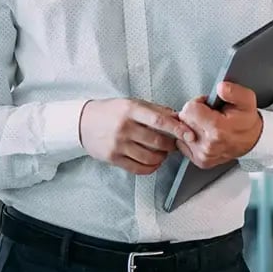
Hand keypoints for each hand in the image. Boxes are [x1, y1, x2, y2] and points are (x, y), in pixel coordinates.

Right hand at [79, 98, 196, 175]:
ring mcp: (118, 144)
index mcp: (130, 110)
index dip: (178, 129)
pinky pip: (139, 168)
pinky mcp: (113, 158)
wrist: (82, 122)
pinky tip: (152, 162)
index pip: (159, 121)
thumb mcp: (131, 103)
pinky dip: (151, 167)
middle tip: (172, 144)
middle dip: (171, 145)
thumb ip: (155, 110)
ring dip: (161, 157)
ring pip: (150, 157)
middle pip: (157, 142)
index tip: (190, 135)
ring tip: (161, 153)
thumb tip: (178, 117)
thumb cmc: (110, 111)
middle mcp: (124, 127)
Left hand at [176, 81, 262, 168]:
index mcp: (217, 129)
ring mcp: (204, 155)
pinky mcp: (200, 161)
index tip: (208, 106)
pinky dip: (189, 137)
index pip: (189, 109)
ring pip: (181, 132)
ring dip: (190, 126)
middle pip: (183, 120)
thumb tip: (221, 87)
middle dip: (193, 114)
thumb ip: (234, 91)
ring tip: (206, 125)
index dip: (198, 103)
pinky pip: (182, 143)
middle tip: (208, 115)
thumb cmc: (246, 119)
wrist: (252, 140)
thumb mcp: (246, 100)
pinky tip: (202, 134)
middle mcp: (208, 145)